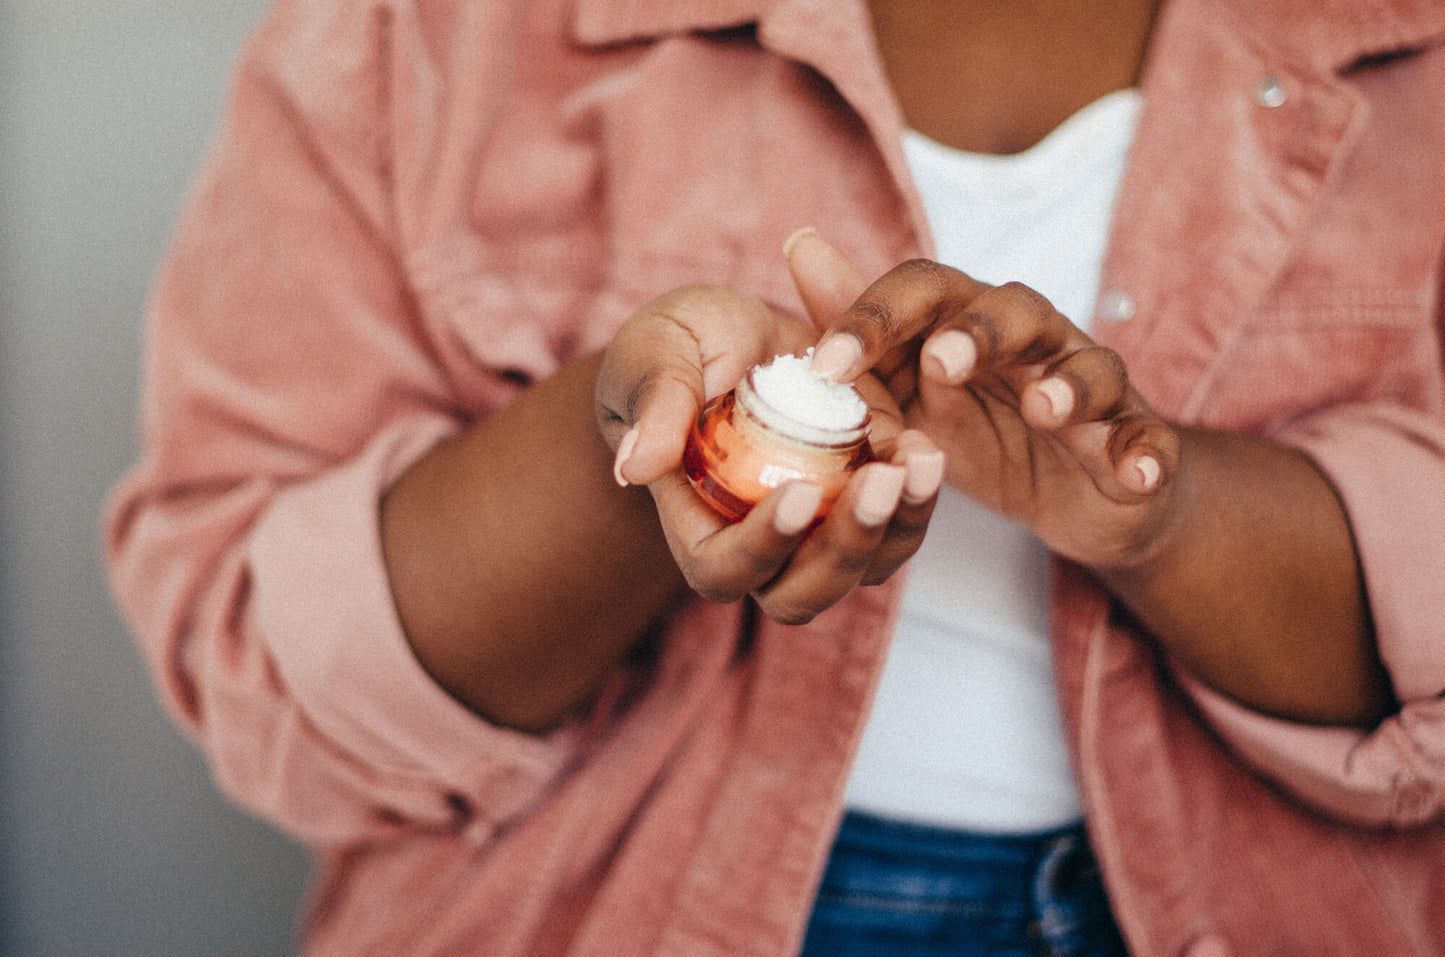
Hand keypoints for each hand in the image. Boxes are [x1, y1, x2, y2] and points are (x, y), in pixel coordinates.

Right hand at [595, 284, 943, 623]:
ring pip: (863, 568)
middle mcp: (760, 546)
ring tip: (922, 459)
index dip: (762, 544)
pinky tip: (925, 448)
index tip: (800, 491)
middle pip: (801, 592)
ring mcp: (817, 530)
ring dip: (898, 524)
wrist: (733, 337)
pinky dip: (918, 494)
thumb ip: (654, 403)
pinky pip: (898, 524)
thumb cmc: (676, 348)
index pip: (724, 567)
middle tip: (880, 479)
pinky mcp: (862, 499)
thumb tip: (635, 467)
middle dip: (845, 546)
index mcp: (696, 525)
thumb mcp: (656, 353)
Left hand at [786, 231, 1179, 569]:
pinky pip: (1150, 440)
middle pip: (1016, 312)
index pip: (925, 291)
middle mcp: (1037, 340)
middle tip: (943, 363)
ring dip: (1069, 384)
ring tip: (1046, 407)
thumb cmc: (980, 425)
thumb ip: (859, 329)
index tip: (822, 367)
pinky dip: (1146, 453)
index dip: (874, 319)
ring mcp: (1093, 389)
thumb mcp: (910, 386)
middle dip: (980, 332)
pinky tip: (1136, 472)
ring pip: (1091, 368)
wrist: (1075, 493)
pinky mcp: (1137, 440)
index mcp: (970, 322)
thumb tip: (800, 243)